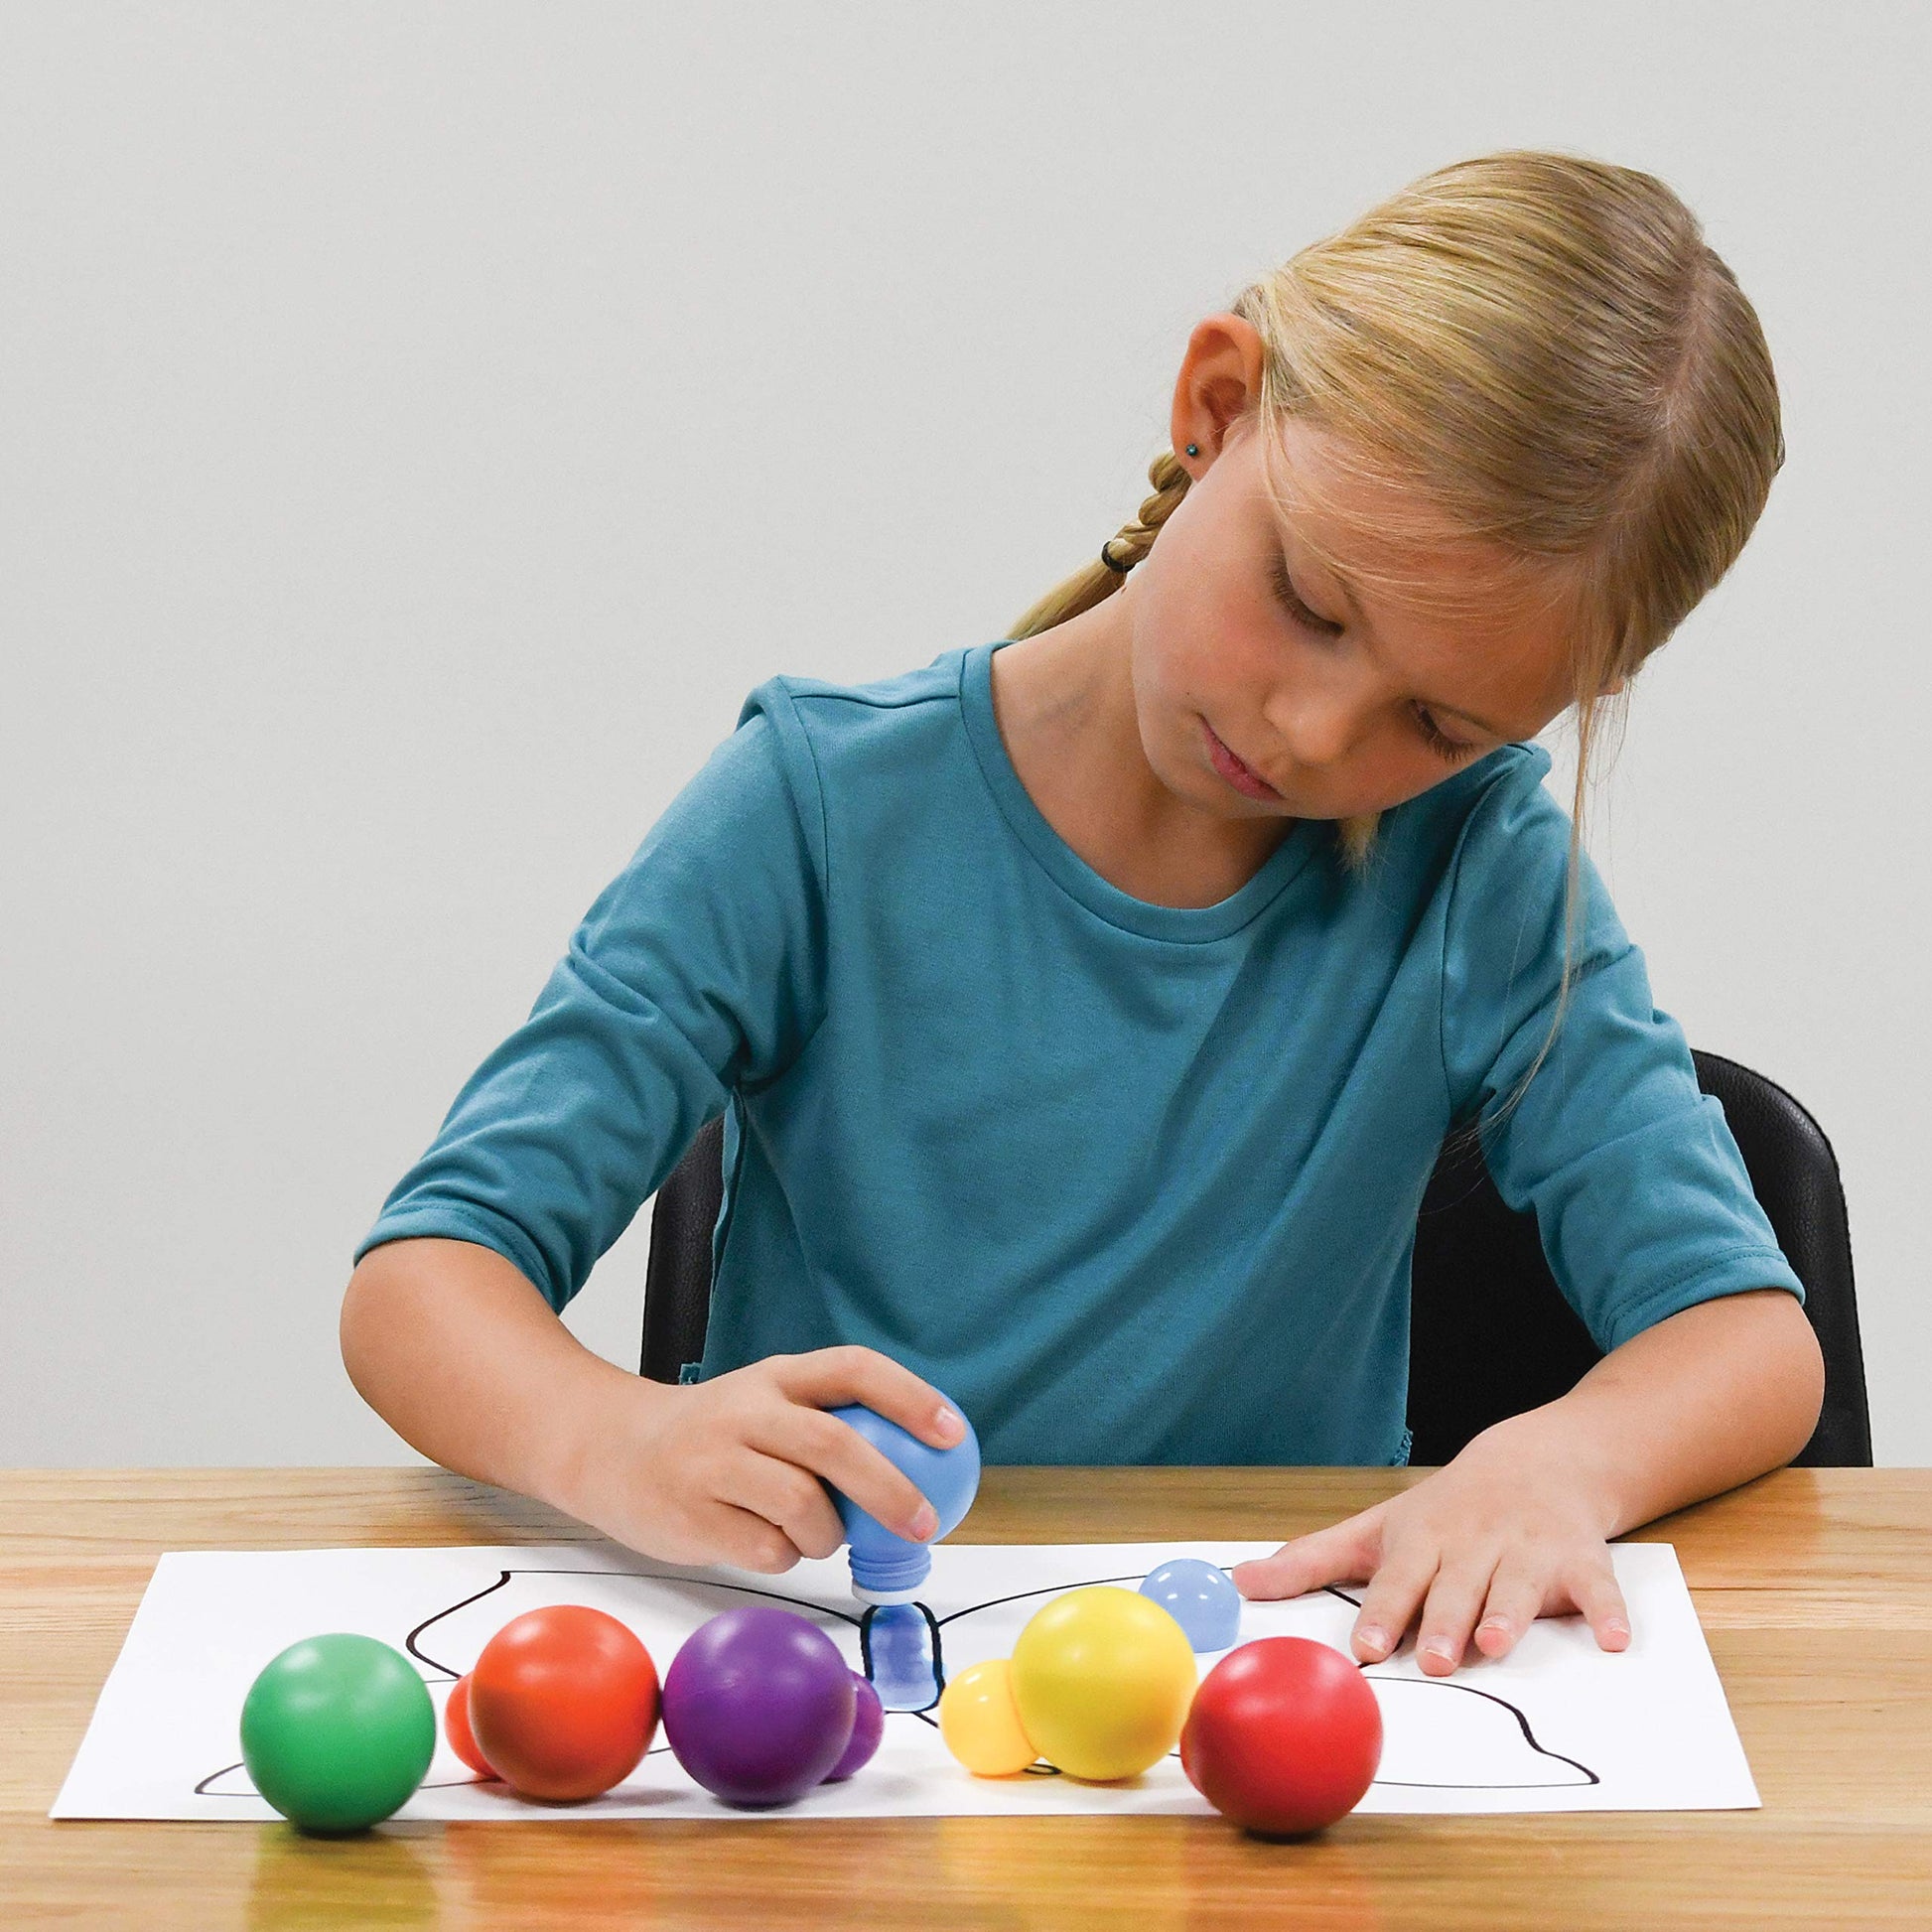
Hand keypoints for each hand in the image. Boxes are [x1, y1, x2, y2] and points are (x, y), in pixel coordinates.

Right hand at [560, 1346, 965, 1575]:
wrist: (609, 1450)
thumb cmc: (714, 1435)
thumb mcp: (766, 1405)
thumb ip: (828, 1425)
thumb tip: (924, 1470)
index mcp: (776, 1375)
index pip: (854, 1370)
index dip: (910, 1397)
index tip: (953, 1433)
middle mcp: (745, 1410)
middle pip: (834, 1444)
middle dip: (891, 1489)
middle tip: (924, 1522)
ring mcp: (713, 1462)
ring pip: (802, 1504)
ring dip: (828, 1534)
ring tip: (818, 1535)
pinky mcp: (690, 1514)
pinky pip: (767, 1549)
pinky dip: (786, 1557)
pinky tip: (770, 1544)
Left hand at [1227, 1426, 1632, 1675]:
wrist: (1536, 1461)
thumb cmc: (1444, 1510)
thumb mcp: (1377, 1528)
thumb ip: (1310, 1560)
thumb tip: (1237, 1582)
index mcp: (1423, 1539)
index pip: (1398, 1579)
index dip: (1383, 1612)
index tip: (1365, 1647)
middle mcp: (1474, 1544)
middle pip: (1457, 1586)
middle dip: (1446, 1620)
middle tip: (1436, 1659)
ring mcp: (1528, 1550)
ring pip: (1518, 1585)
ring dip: (1510, 1613)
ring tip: (1498, 1645)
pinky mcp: (1579, 1559)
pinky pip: (1597, 1587)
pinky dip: (1607, 1612)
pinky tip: (1613, 1641)